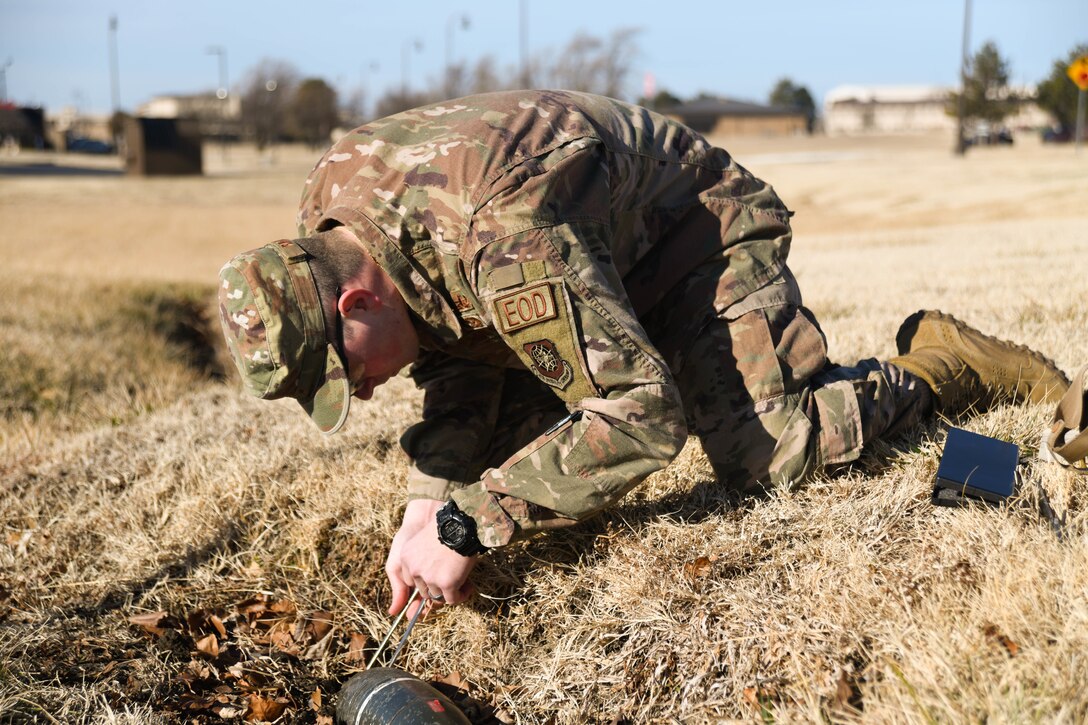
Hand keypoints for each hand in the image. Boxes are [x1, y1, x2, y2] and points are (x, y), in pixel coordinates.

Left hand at [385, 499, 478, 615]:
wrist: (461, 523)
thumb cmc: (445, 529)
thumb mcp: (421, 542)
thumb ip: (416, 563)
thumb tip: (404, 599)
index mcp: (405, 558)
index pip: (411, 580)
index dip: (426, 580)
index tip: (438, 575)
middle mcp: (414, 570)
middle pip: (424, 590)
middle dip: (438, 587)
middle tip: (452, 580)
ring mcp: (430, 578)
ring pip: (438, 597)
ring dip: (450, 593)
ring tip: (462, 583)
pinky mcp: (446, 584)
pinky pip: (452, 599)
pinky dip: (461, 596)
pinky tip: (468, 587)